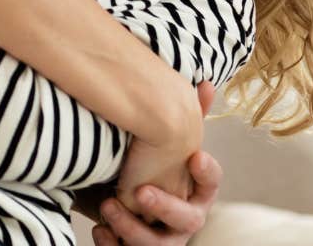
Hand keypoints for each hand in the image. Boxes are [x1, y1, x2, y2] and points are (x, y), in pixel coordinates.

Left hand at [95, 83, 222, 244]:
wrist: (126, 207)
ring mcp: (164, 240)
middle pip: (189, 220)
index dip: (207, 171)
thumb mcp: (165, 148)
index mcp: (196, 192)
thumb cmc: (151, 171)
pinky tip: (100, 230)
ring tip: (108, 206)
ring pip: (156, 244)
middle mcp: (185, 219)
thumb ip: (184, 120)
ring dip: (131, 226)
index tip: (194, 154)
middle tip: (142, 191)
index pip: (212, 184)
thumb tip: (207, 82)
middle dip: (165, 206)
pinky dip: (113, 244)